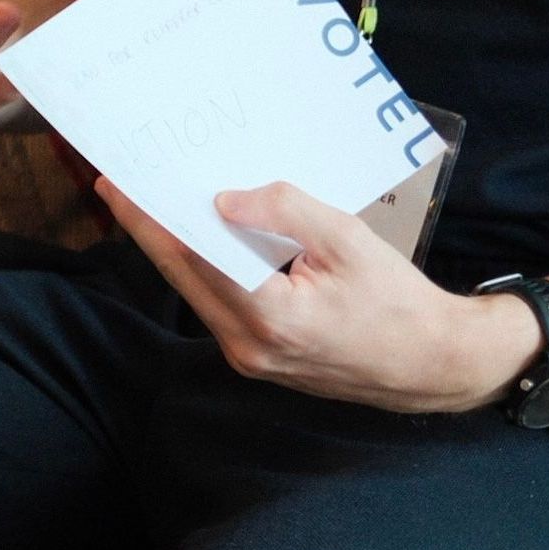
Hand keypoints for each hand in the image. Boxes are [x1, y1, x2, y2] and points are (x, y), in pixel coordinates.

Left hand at [96, 176, 542, 413]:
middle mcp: (248, 346)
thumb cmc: (397, 301)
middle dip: (149, 229)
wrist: (430, 364)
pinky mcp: (260, 359)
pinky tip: (204, 237)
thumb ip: (286, 211)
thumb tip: (224, 200)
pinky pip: (221, 305)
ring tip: (155, 203)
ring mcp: (251, 359)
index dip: (150, 219)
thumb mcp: (348, 239)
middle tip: (118, 187)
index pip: (192, 257)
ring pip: (198, 292)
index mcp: (268, 316)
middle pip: (182, 277)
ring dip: (177, 249)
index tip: (118, 186)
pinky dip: (207, 269)